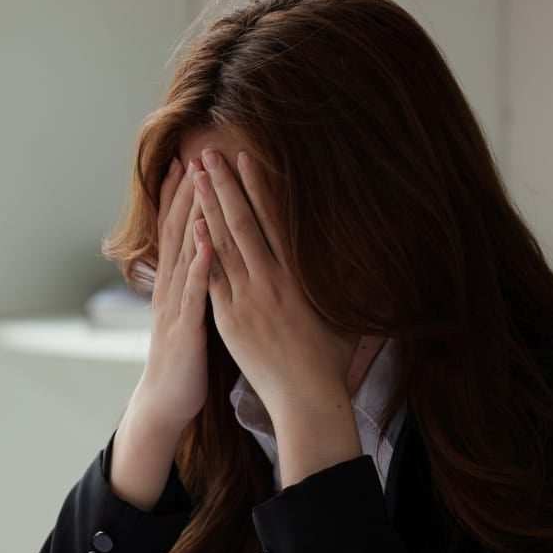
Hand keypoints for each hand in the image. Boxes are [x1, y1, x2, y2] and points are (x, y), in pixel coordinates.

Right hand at [129, 158, 210, 435]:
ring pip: (184, 253)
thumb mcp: (187, 313)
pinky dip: (199, 264)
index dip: (180, 196)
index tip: (188, 161)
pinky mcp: (186, 327)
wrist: (165, 399)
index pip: (176, 230)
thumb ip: (193, 284)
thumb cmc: (183, 358)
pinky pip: (194, 291)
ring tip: (199, 183)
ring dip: (191, 217)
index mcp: (173, 283)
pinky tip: (206, 241)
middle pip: (177, 232)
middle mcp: (170, 288)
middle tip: (193, 156)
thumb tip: (202, 257)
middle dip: (185, 194)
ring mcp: (176, 306)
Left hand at [192, 149, 361, 484]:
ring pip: (223, 243)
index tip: (246, 158)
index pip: (274, 220)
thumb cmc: (330, 360)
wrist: (307, 397)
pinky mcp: (230, 319)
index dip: (259, 186)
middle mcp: (273, 280)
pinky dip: (200, 249)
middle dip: (224, 185)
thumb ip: (344, 280)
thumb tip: (362, 254)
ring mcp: (248, 298)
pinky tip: (190, 224)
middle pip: (243, 222)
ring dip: (207, 207)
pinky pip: (212, 277)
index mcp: (300, 274)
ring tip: (194, 177)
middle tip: (208, 154)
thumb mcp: (344, 312)